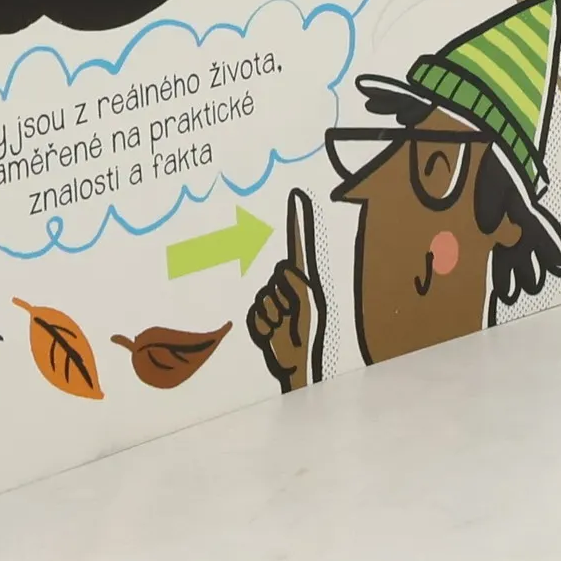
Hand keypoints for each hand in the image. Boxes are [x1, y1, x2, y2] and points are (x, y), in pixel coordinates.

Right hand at [247, 186, 326, 391]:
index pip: (298, 243)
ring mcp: (269, 299)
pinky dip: (262, 326)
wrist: (297, 365)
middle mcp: (284, 283)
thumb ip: (295, 284)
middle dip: (282, 296)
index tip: (298, 195)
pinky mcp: (257, 315)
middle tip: (291, 315)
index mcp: (301, 278)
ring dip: (273, 314)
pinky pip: (253, 314)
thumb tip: (283, 272)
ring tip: (283, 327)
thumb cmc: (307, 336)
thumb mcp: (307, 305)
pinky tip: (272, 333)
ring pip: (263, 297)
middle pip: (275, 276)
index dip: (298, 220)